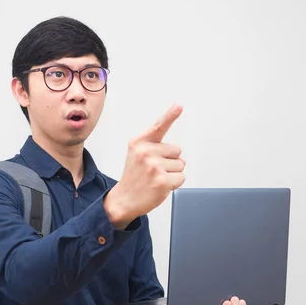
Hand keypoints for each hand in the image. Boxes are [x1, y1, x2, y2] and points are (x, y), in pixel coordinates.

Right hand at [105, 104, 184, 227]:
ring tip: (155, 178)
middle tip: (153, 170)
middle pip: (177, 149)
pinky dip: (174, 184)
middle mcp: (145, 152)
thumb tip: (181, 156)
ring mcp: (154, 167)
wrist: (124, 199)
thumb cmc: (135, 175)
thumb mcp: (137, 154)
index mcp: (139, 142)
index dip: (171, 115)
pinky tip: (159, 186)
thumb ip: (156, 147)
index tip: (180, 105)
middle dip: (170, 160)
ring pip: (181, 164)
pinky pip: (181, 178)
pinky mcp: (162, 181)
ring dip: (172, 173)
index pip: (159, 126)